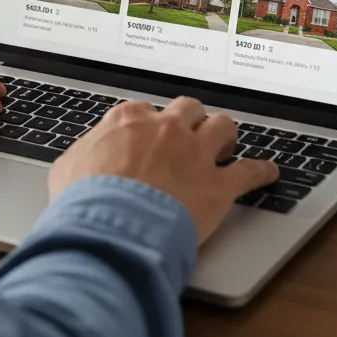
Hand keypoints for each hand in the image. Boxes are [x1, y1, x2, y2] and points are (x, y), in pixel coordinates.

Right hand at [49, 98, 278, 245]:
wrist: (113, 227)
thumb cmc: (84, 200)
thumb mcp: (67, 168)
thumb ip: (83, 156)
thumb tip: (81, 161)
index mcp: (129, 119)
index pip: (145, 110)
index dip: (149, 125)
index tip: (149, 137)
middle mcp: (167, 128)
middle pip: (189, 109)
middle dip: (191, 120)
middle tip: (191, 133)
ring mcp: (196, 154)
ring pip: (223, 127)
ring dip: (225, 135)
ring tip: (227, 143)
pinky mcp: (218, 186)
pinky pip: (249, 172)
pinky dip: (261, 172)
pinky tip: (269, 173)